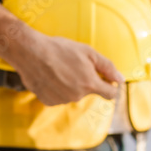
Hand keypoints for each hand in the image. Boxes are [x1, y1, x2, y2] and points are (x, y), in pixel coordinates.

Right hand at [6, 30, 123, 105]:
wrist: (30, 52)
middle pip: (88, 92)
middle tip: (72, 65)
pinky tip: (49, 76)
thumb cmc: (59, 49)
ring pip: (72, 94)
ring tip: (58, 69)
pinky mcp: (48, 101)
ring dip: (70, 85)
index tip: (104, 79)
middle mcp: (77, 96)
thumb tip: (121, 79)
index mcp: (89, 84)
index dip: (110, 86)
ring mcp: (62, 100)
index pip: (110, 94)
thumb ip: (107, 67)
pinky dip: (56, 89)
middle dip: (85, 81)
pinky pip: (58, 97)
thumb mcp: (88, 52)